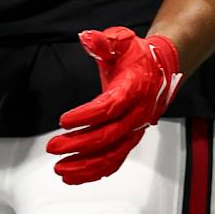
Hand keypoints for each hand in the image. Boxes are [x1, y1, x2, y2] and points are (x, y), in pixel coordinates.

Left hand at [45, 27, 181, 184]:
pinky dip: (95, 172)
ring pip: (112, 155)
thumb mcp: (121, 41)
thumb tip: (86, 37)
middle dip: (79, 144)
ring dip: (85, 166)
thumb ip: (104, 41)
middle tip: (53, 146)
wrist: (161, 70)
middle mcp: (137, 115)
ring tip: (60, 169)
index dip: (87, 115)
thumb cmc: (138, 56)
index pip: (110, 107)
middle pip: (108, 136)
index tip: (64, 120)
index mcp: (134, 89)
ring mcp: (134, 131)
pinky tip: (74, 176)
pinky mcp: (129, 140)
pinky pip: (114, 161)